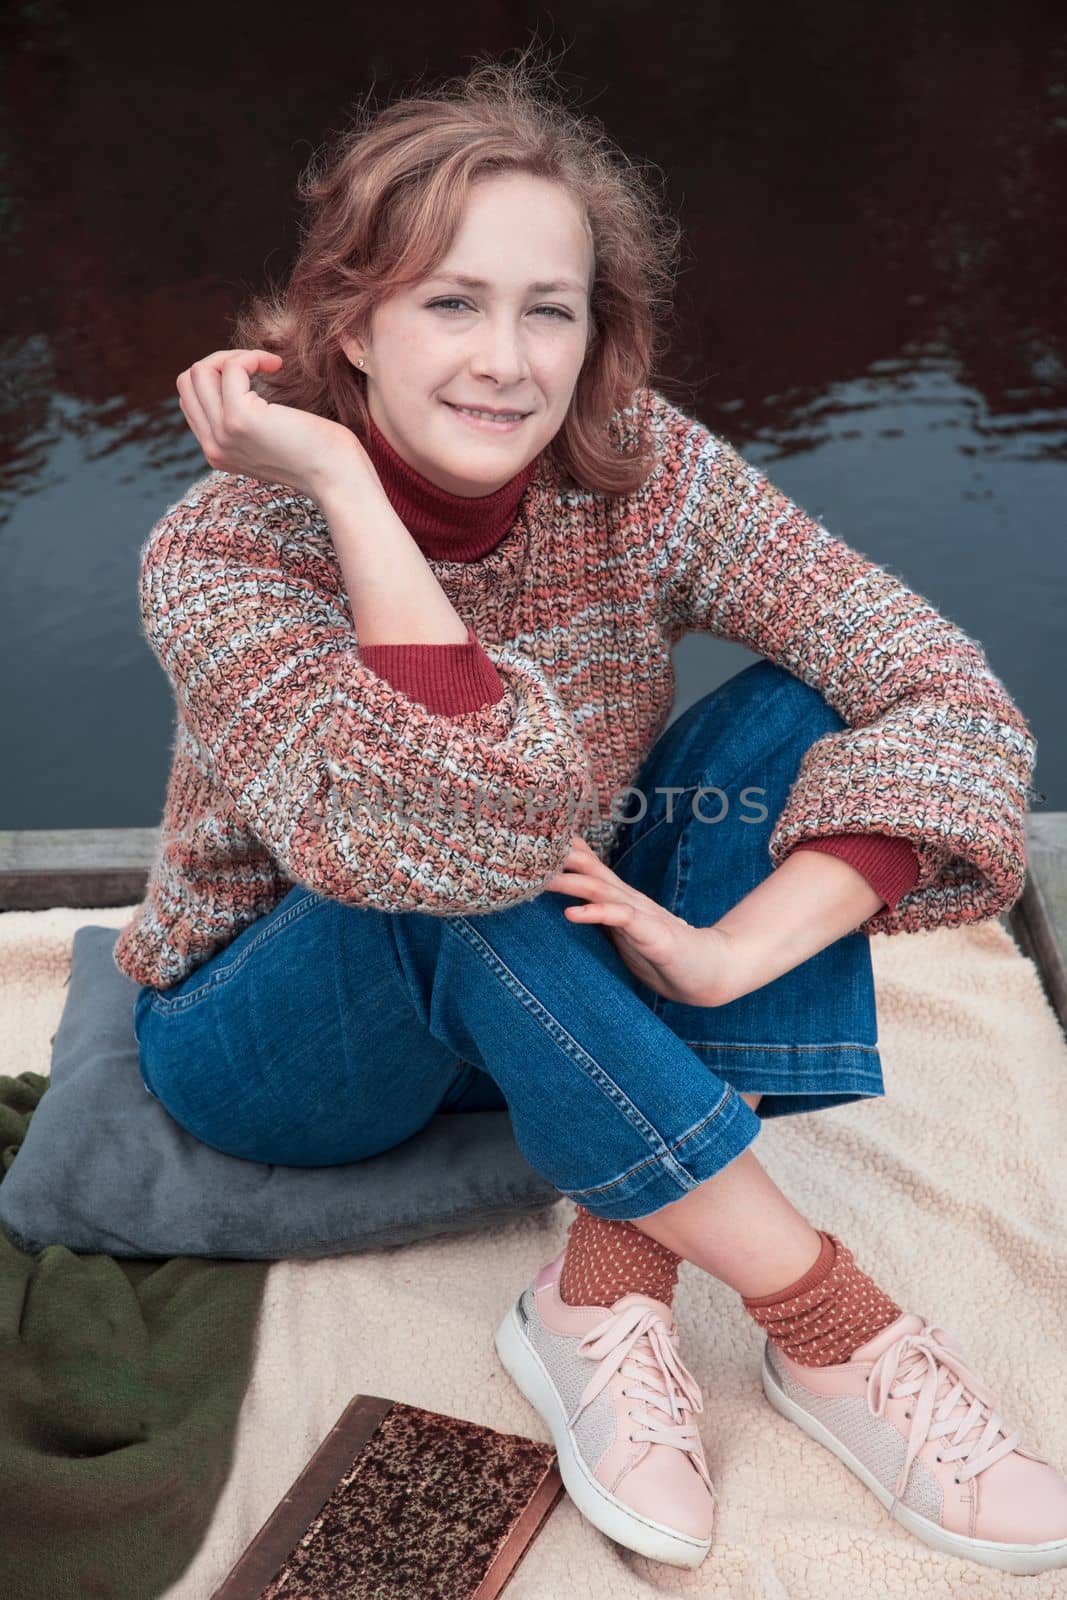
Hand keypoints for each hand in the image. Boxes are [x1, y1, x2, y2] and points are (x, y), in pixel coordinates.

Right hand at [176, 349, 366, 499]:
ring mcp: (223, 434)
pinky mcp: (240, 419)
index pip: (191, 400)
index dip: (217, 377)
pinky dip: (252, 356)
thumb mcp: (273, 439)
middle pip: (188, 381)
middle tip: (259, 366)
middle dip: (221, 360)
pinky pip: (230, 368)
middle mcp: (213, 448)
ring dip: (235, 356)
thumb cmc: (321, 455)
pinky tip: (276, 365)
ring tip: (268, 364)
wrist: (339, 480)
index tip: (255, 377)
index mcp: (218, 452)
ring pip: (200, 371)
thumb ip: (248, 420)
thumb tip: (236, 376)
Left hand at [543, 835, 737, 1006]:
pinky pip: (621, 919)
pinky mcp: (653, 934)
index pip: (589, 867)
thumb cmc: (662, 954)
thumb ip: (601, 915)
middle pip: (590, 871)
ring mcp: (641, 914)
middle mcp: (629, 899)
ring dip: (570, 882)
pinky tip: (571, 914)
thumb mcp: (624, 932)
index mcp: (621, 898)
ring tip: (542, 878)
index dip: (562, 852)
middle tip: (526, 849)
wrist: (707, 971)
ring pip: (601, 890)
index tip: (531, 838)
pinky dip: (595, 914)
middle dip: (559, 859)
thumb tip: (569, 907)